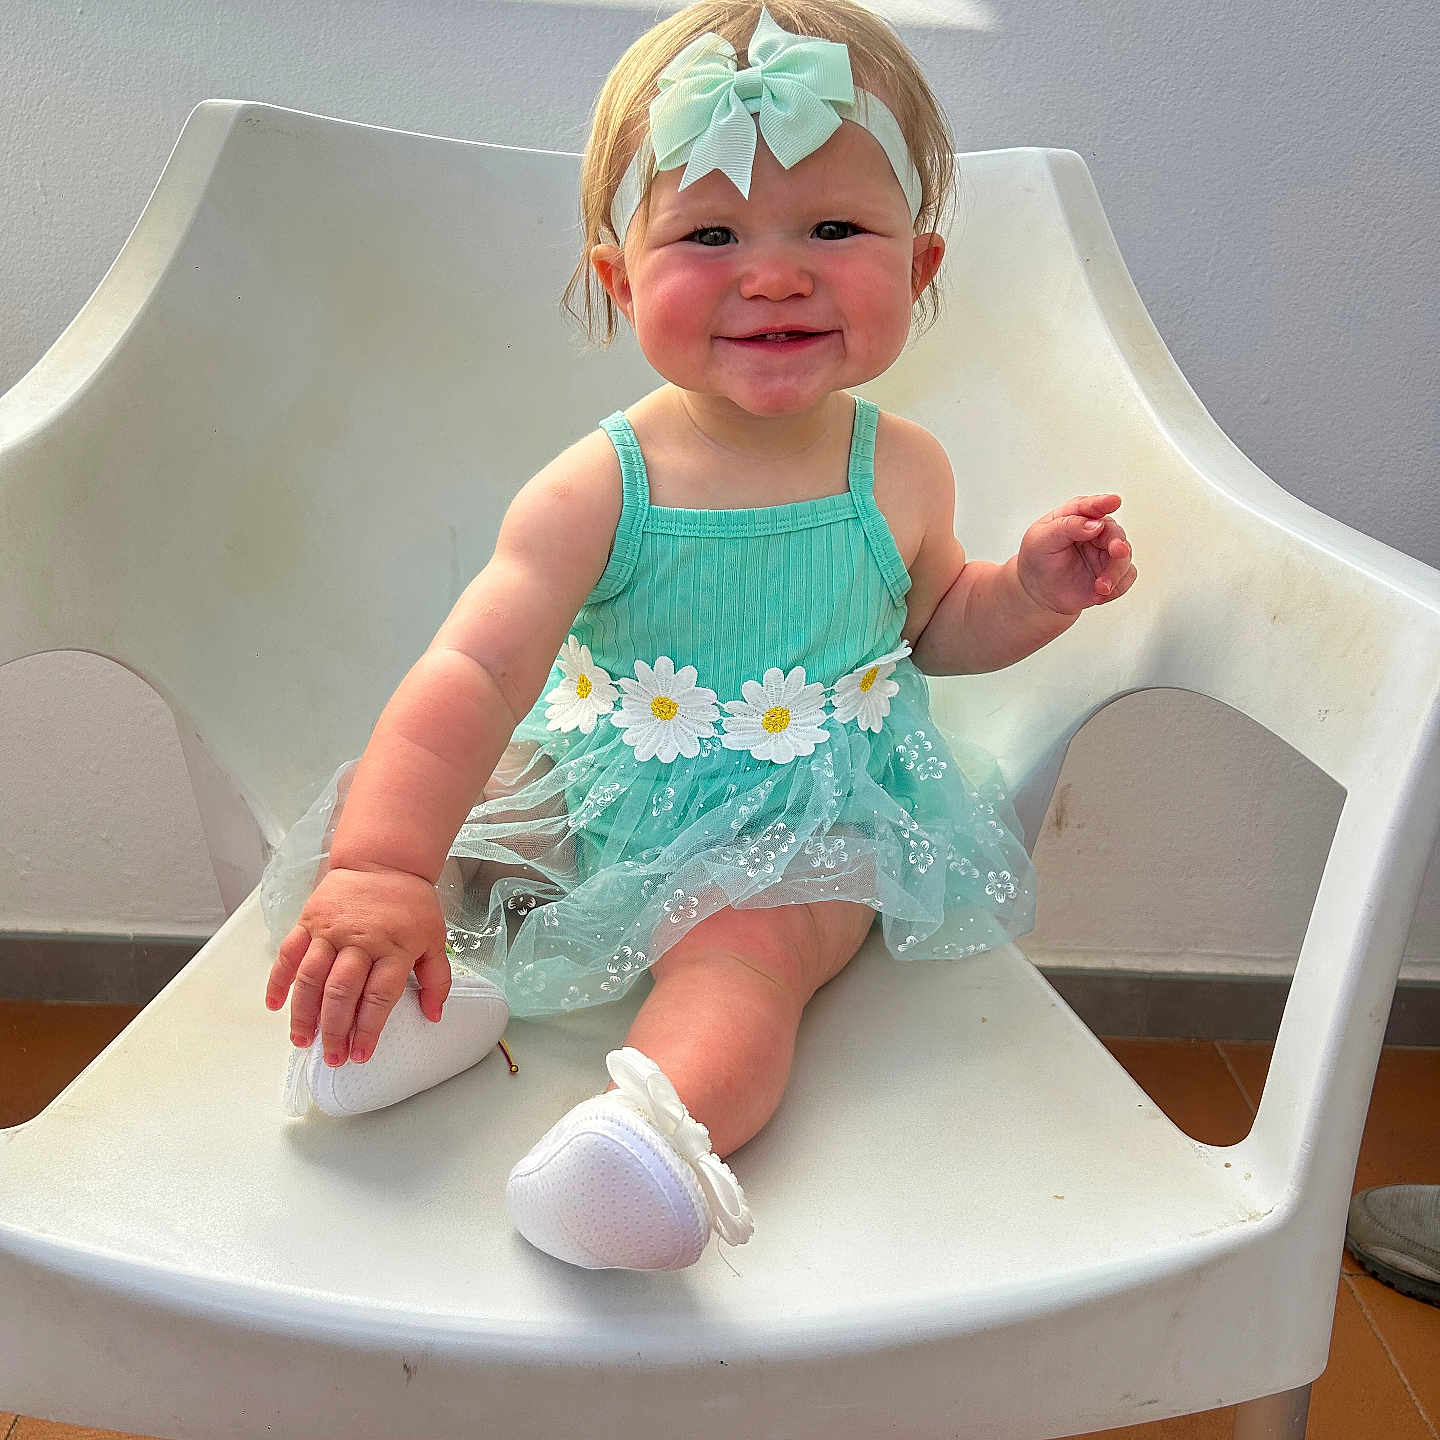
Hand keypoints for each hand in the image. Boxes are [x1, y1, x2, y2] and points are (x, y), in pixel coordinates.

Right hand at [264, 865, 451, 1067]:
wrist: (384, 860)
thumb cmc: (410, 903)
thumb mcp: (435, 937)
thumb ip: (437, 978)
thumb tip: (434, 1015)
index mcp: (395, 947)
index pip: (379, 996)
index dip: (368, 1029)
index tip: (361, 1054)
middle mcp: (361, 941)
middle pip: (342, 991)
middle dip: (335, 1030)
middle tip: (331, 1057)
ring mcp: (331, 931)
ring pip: (312, 977)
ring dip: (304, 1013)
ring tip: (302, 1041)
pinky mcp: (310, 921)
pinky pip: (289, 953)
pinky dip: (278, 979)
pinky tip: (274, 1005)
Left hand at [1016, 494, 1136, 613]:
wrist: (1038, 591)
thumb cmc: (1038, 559)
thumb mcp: (1041, 539)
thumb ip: (1067, 527)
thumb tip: (1095, 524)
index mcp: (1076, 516)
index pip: (1091, 506)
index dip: (1103, 503)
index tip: (1114, 501)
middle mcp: (1095, 531)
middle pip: (1115, 533)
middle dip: (1118, 544)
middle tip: (1116, 551)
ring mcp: (1105, 552)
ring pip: (1124, 556)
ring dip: (1116, 572)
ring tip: (1101, 586)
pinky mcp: (1112, 573)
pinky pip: (1127, 577)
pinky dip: (1118, 586)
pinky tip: (1100, 594)